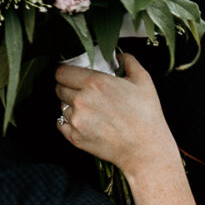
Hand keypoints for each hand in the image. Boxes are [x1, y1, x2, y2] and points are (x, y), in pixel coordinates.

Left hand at [52, 54, 175, 174]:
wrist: (145, 149)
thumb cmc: (146, 115)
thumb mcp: (143, 81)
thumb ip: (129, 62)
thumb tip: (120, 55)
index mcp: (95, 82)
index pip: (62, 72)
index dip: (65, 72)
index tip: (70, 74)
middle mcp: (81, 100)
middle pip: (59, 88)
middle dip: (67, 87)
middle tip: (81, 91)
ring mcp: (76, 120)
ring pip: (61, 106)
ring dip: (70, 105)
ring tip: (88, 109)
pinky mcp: (75, 137)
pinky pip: (61, 124)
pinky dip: (68, 122)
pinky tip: (84, 121)